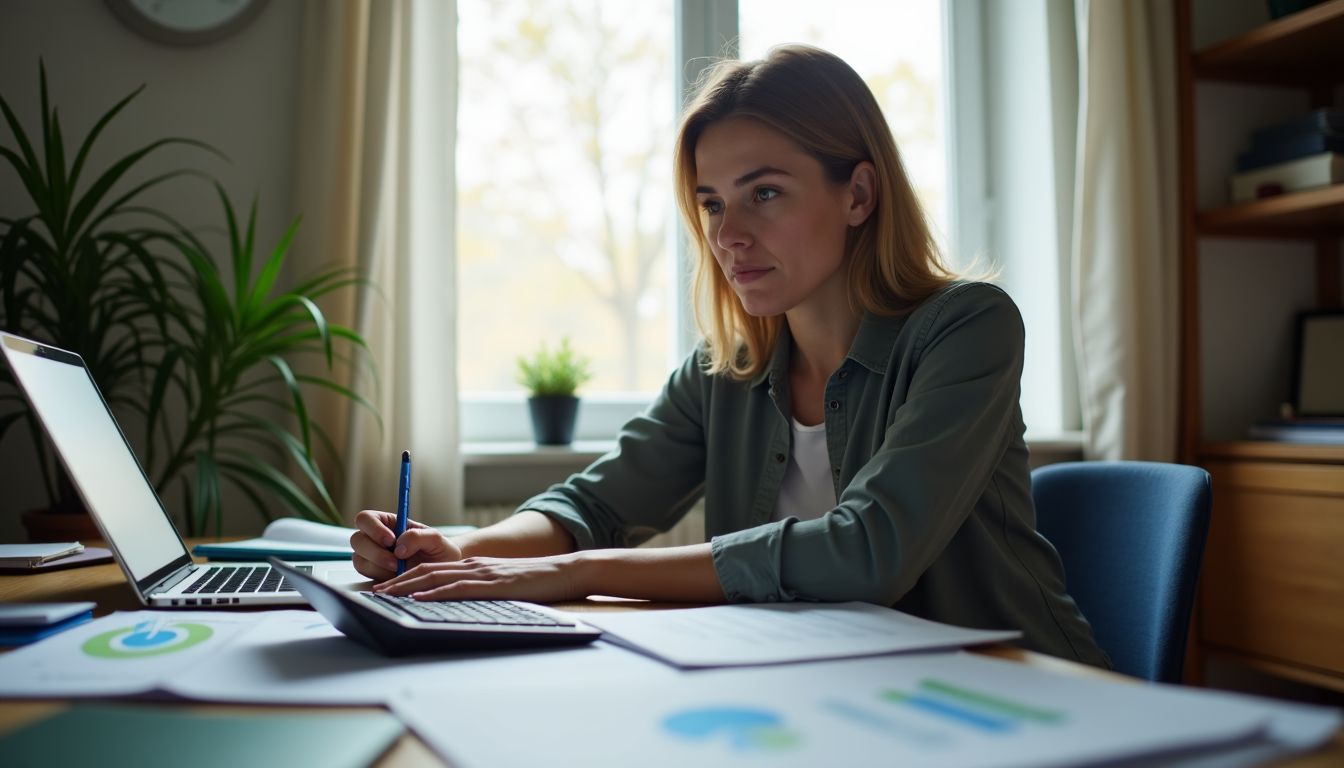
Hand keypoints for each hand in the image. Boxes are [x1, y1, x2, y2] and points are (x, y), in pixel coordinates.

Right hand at [350, 509, 462, 581]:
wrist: (442, 570)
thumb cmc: (438, 549)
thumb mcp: (435, 538)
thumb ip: (417, 537)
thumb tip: (398, 548)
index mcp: (388, 523)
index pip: (366, 518)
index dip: (373, 528)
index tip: (391, 540)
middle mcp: (375, 538)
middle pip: (356, 539)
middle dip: (374, 552)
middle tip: (395, 562)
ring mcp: (371, 556)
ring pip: (358, 559)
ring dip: (378, 567)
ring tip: (400, 570)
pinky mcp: (374, 573)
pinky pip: (365, 575)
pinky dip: (380, 578)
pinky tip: (396, 577)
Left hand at [370, 553, 587, 603]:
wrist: (564, 571)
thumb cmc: (537, 582)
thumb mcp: (503, 584)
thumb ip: (481, 590)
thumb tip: (458, 605)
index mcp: (474, 566)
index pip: (431, 571)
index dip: (404, 580)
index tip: (385, 590)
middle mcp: (472, 566)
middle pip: (425, 572)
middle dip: (396, 583)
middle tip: (373, 594)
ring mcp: (482, 573)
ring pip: (435, 578)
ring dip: (406, 587)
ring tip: (385, 596)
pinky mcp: (493, 584)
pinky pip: (458, 588)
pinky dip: (435, 594)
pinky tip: (419, 599)